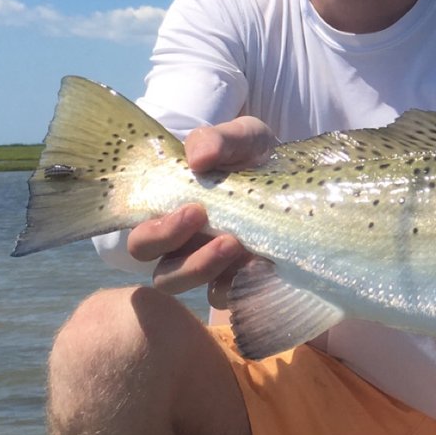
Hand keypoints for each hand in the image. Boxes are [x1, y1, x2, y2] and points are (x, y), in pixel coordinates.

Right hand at [125, 115, 278, 305]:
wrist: (292, 172)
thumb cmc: (251, 154)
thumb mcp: (241, 137)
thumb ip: (217, 140)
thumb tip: (199, 158)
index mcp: (170, 215)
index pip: (143, 240)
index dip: (159, 234)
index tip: (194, 209)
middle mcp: (184, 248)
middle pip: (163, 275)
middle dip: (187, 259)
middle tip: (218, 231)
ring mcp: (212, 268)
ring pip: (194, 291)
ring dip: (208, 270)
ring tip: (239, 245)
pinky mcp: (239, 281)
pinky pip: (229, 297)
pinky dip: (240, 286)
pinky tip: (263, 265)